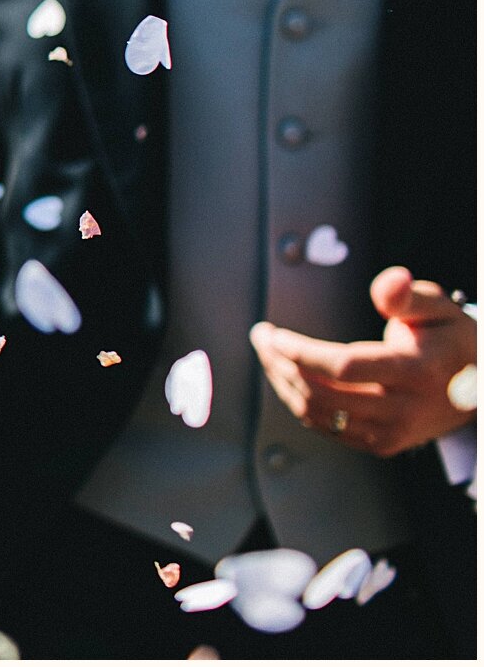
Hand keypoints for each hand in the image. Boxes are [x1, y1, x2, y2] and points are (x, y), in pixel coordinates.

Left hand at [251, 265, 477, 457]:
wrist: (482, 389)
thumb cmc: (453, 340)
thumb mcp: (439, 309)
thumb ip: (409, 295)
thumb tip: (390, 279)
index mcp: (416, 370)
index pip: (344, 366)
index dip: (301, 352)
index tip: (272, 333)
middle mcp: (404, 408)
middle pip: (322, 393)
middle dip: (280, 363)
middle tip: (261, 338)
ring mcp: (393, 432)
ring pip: (319, 414)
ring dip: (283, 384)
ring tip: (268, 355)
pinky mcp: (384, 444)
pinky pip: (328, 428)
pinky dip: (300, 403)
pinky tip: (289, 379)